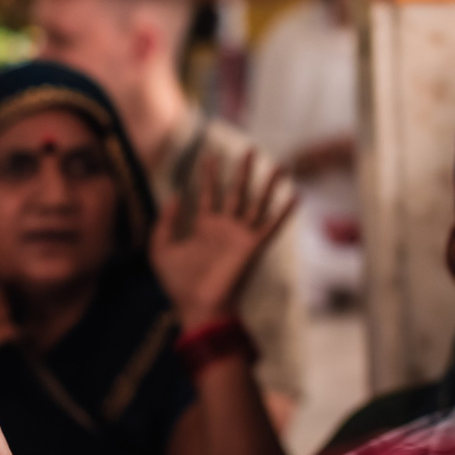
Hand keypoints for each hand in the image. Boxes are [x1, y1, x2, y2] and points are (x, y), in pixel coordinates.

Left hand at [149, 150, 296, 326]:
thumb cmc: (178, 283)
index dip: (208, 175)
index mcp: (204, 227)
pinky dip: (284, 211)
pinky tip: (295, 195)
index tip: (210, 155)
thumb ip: (163, 223)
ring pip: (257, 202)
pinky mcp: (252, 246)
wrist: (198, 305)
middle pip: (237, 192)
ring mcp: (240, 235)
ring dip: (268, 184)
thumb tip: (174, 196)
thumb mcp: (160, 250)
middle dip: (243, 170)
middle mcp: (225, 228)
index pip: (208, 193)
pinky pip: (271, 224)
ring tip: (279, 164)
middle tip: (250, 148)